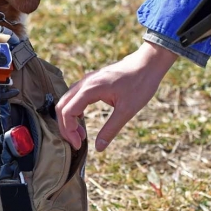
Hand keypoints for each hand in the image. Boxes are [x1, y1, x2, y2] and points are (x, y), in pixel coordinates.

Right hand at [56, 42, 176, 151]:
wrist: (149, 62)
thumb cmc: (140, 83)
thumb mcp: (126, 111)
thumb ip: (110, 130)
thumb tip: (98, 148)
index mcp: (90, 89)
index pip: (67, 112)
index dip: (69, 131)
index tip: (79, 145)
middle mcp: (84, 83)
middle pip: (62, 106)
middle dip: (65, 127)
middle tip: (76, 142)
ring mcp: (87, 80)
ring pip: (67, 101)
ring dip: (69, 119)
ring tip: (81, 135)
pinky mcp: (92, 81)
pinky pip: (75, 96)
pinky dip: (75, 110)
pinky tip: (83, 120)